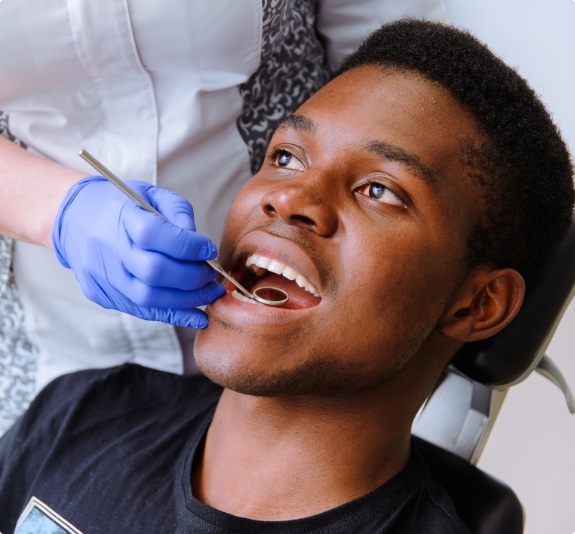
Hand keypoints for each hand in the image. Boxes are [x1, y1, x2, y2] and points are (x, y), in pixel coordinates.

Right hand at [52, 176, 225, 327]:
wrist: (73, 219)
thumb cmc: (121, 205)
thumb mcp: (150, 194)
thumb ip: (178, 213)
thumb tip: (201, 246)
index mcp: (119, 215)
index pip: (154, 234)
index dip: (188, 246)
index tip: (209, 250)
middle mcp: (107, 248)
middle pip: (153, 271)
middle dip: (192, 277)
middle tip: (211, 275)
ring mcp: (102, 275)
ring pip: (149, 298)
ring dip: (188, 300)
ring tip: (210, 293)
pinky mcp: (102, 294)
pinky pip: (142, 311)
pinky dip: (174, 315)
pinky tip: (197, 316)